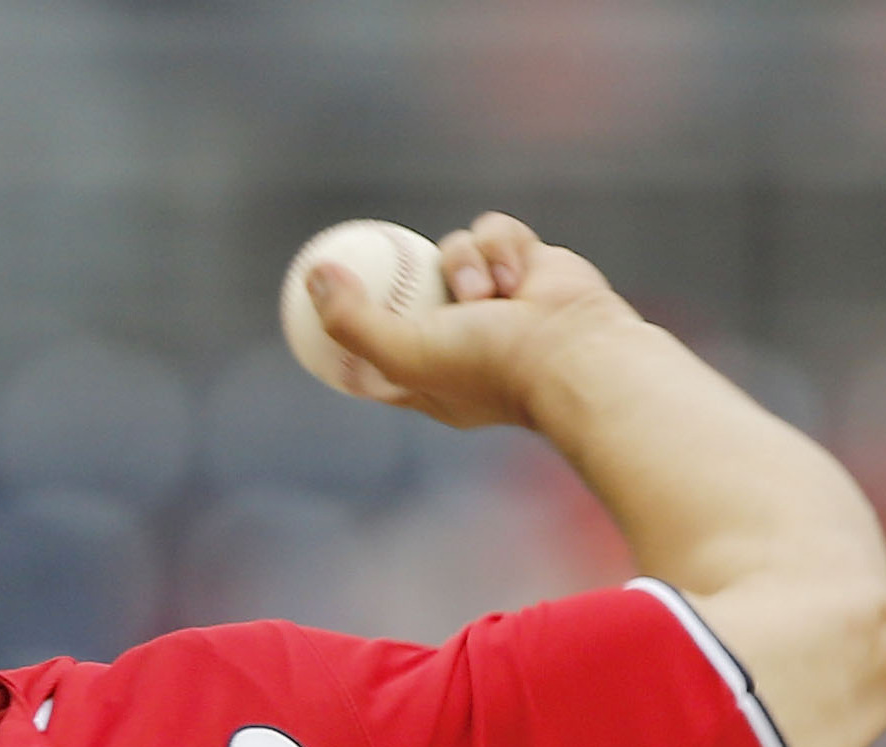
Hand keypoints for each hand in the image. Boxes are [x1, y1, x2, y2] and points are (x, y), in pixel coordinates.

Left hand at [306, 212, 642, 430]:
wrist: (573, 350)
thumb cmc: (488, 362)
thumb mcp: (402, 352)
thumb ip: (350, 320)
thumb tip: (313, 275)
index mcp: (431, 376)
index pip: (379, 353)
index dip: (352, 330)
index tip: (319, 306)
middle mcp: (464, 337)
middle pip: (412, 290)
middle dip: (402, 278)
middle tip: (371, 254)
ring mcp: (498, 297)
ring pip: (452, 248)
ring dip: (464, 263)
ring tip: (486, 295)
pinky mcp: (530, 263)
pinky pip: (494, 230)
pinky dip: (501, 246)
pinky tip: (517, 276)